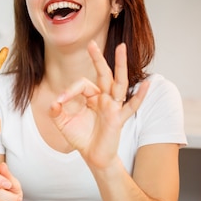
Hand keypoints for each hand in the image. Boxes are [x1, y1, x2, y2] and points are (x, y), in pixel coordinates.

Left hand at [48, 41, 148, 169]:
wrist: (93, 157)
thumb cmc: (81, 138)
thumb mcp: (63, 124)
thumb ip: (57, 112)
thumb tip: (54, 102)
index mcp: (92, 97)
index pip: (82, 85)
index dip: (69, 91)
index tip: (58, 102)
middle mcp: (104, 98)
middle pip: (103, 74)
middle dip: (98, 58)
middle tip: (91, 43)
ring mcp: (113, 106)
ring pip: (118, 82)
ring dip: (120, 65)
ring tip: (122, 48)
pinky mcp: (118, 118)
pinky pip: (131, 106)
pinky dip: (140, 95)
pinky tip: (147, 84)